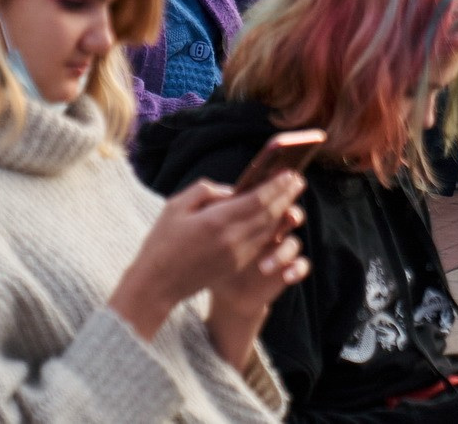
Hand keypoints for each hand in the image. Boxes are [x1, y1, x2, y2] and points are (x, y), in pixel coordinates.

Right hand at [111, 175, 306, 347]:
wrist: (158, 284)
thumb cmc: (163, 241)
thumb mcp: (176, 206)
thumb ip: (206, 191)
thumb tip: (231, 191)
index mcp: (217, 221)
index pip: (257, 200)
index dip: (276, 186)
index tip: (289, 173)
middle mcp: (232, 239)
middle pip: (269, 214)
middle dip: (286, 196)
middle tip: (299, 180)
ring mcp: (236, 255)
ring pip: (268, 229)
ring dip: (283, 211)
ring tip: (292, 196)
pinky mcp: (236, 265)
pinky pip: (260, 242)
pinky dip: (272, 228)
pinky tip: (276, 217)